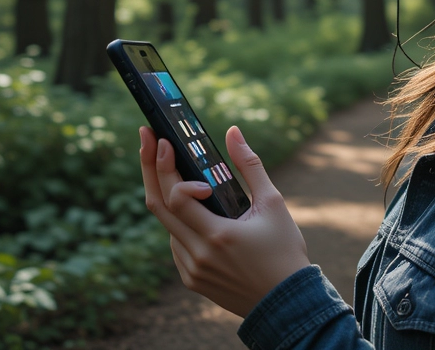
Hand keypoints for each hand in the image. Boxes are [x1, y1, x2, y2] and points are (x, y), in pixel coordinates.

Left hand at [139, 124, 310, 317]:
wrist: (286, 303)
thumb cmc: (284, 250)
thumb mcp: (272, 202)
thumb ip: (250, 165)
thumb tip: (233, 131)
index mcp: (218, 236)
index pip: (176, 199)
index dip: (173, 172)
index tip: (175, 149)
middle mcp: (198, 256)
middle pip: (158, 207)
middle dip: (150, 168)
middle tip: (148, 139)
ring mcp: (192, 271)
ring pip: (166, 225)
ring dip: (166, 195)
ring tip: (170, 167)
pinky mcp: (192, 281)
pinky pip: (176, 244)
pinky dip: (178, 221)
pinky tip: (189, 206)